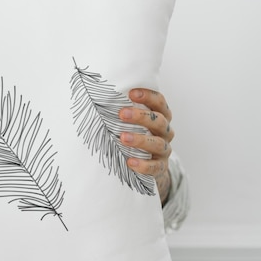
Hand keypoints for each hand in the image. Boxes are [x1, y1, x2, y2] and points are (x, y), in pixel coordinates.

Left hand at [118, 88, 173, 204]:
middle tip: (122, 114)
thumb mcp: (131, 122)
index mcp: (160, 115)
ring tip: (123, 138)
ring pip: (158, 143)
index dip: (148, 96)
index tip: (131, 93)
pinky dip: (143, 165)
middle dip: (141, 116)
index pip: (159, 102)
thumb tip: (95, 94)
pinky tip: (130, 162)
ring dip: (140, 140)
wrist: (148, 166)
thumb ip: (122, 110)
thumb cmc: (135, 135)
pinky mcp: (161, 167)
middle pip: (159, 121)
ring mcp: (164, 150)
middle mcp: (165, 131)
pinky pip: (155, 167)